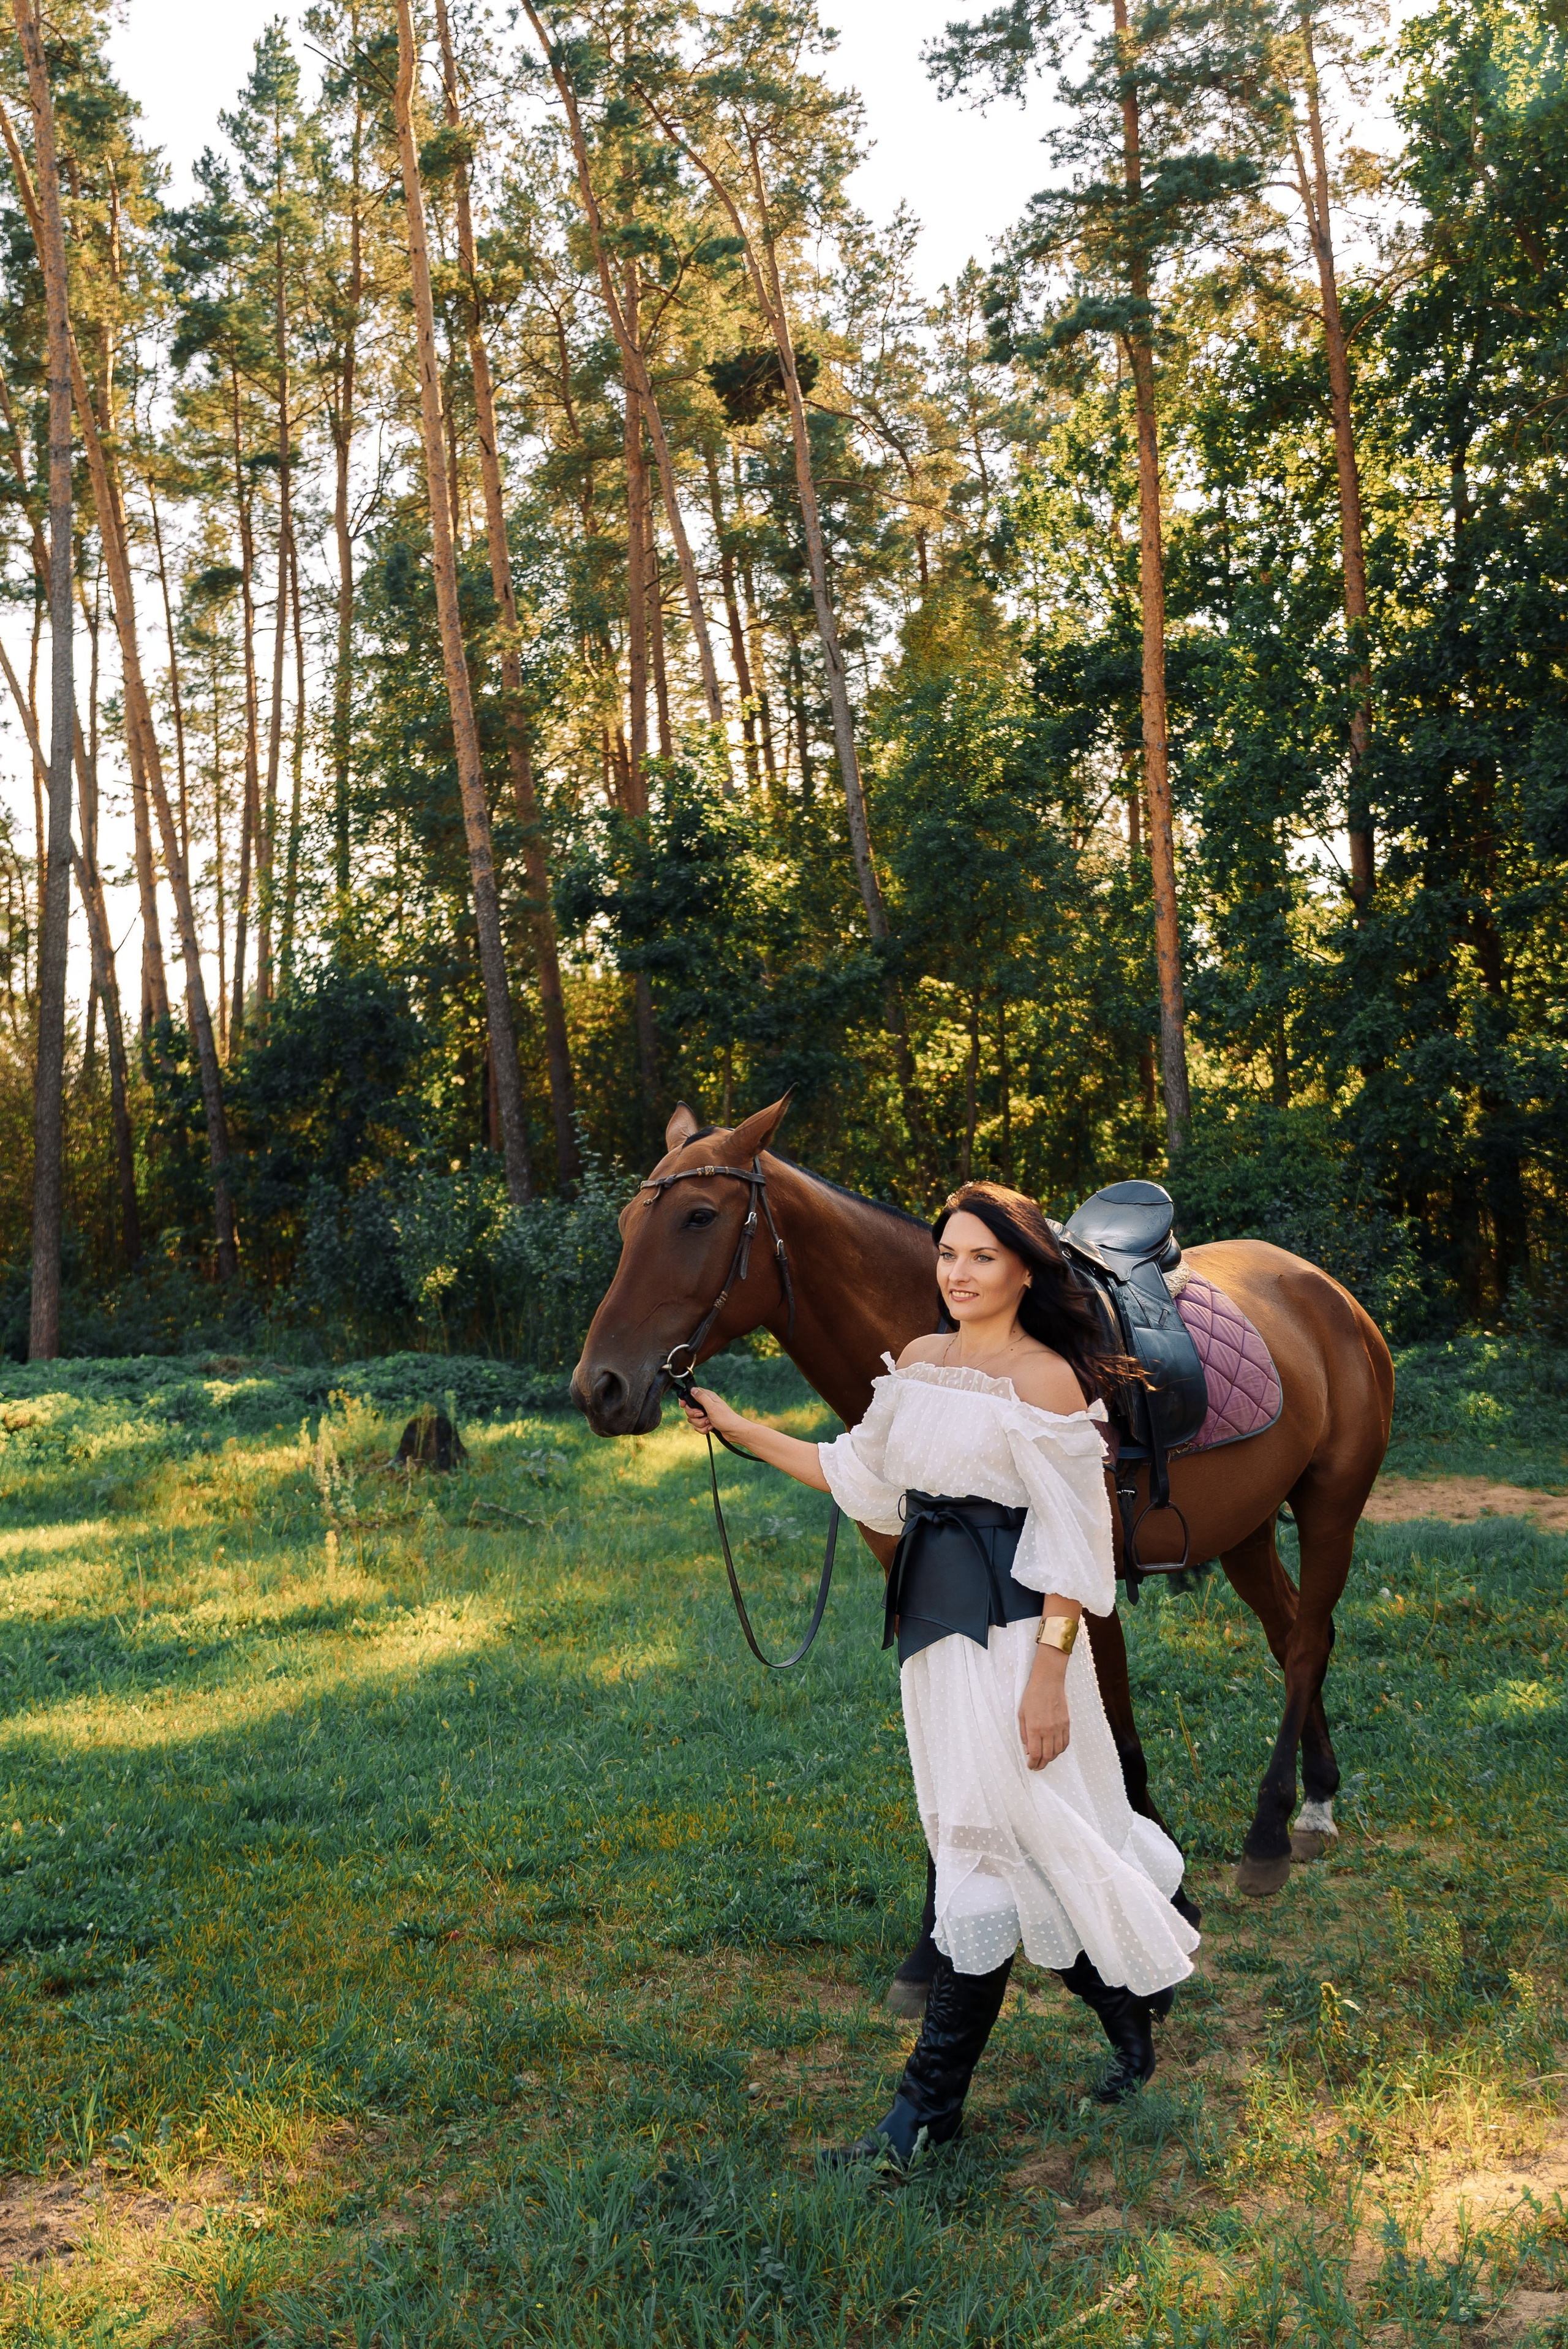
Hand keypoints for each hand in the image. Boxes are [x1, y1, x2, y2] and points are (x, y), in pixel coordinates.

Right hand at [680, 1385, 745, 1439]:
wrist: (734, 1432)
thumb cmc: (726, 1418)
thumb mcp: (712, 1406)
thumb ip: (701, 1398)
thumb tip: (692, 1389)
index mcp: (708, 1397)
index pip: (691, 1394)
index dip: (685, 1400)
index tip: (683, 1405)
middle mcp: (706, 1405)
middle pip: (689, 1409)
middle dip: (694, 1415)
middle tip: (702, 1415)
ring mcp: (706, 1414)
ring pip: (693, 1419)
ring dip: (700, 1423)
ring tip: (709, 1423)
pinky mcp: (706, 1423)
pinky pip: (698, 1426)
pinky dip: (703, 1429)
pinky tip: (711, 1428)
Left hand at [1018, 1649, 1070, 1769]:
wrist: (1048, 1682)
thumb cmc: (1032, 1696)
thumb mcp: (1021, 1714)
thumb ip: (1024, 1733)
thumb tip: (1027, 1749)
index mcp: (1035, 1728)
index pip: (1035, 1753)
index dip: (1033, 1763)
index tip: (1030, 1766)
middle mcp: (1048, 1730)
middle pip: (1047, 1756)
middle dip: (1041, 1764)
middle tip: (1037, 1766)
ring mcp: (1059, 1727)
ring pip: (1058, 1751)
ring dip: (1051, 1758)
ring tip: (1045, 1759)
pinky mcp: (1066, 1723)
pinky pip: (1065, 1742)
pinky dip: (1060, 1750)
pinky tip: (1055, 1750)